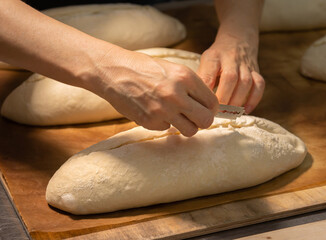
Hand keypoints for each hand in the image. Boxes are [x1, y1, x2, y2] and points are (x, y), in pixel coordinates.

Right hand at [86, 47, 218, 136]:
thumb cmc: (142, 67)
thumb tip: (205, 104)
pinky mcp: (150, 122)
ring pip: (190, 131)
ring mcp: (163, 111)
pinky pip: (167, 128)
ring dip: (186, 126)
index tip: (205, 109)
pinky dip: (164, 123)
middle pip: (206, 120)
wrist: (113, 72)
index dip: (211, 108)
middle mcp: (177, 95)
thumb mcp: (171, 69)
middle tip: (195, 117)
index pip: (212, 102)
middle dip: (203, 121)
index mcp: (185, 77)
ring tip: (177, 118)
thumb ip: (189, 85)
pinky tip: (154, 111)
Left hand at [197, 32, 264, 113]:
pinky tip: (245, 110)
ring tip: (228, 113)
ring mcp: (245, 65)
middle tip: (216, 112)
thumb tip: (196, 100)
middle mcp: (231, 59)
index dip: (207, 91)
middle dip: (223, 98)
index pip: (209, 73)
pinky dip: (254, 99)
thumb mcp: (205, 62)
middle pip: (230, 78)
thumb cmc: (217, 57)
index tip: (203, 104)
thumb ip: (202, 78)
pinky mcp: (256, 71)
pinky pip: (259, 85)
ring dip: (237, 100)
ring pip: (246, 83)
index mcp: (214, 57)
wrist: (237, 39)